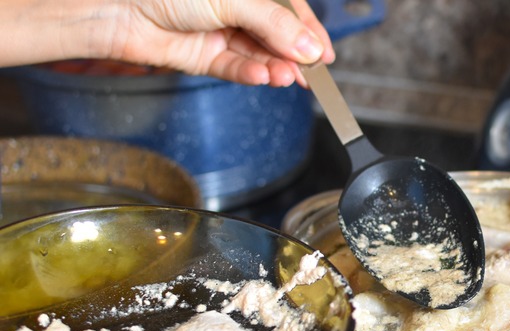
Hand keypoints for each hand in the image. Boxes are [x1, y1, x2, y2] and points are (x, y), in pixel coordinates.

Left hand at [2, 0, 334, 86]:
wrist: (119, 11)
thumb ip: (273, 24)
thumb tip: (307, 45)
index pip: (290, 10)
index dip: (309, 32)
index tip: (324, 54)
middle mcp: (236, 9)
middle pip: (277, 35)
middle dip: (295, 55)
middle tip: (312, 74)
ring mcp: (222, 32)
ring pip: (259, 55)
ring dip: (276, 68)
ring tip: (289, 78)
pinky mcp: (207, 57)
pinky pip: (237, 69)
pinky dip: (253, 75)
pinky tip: (266, 78)